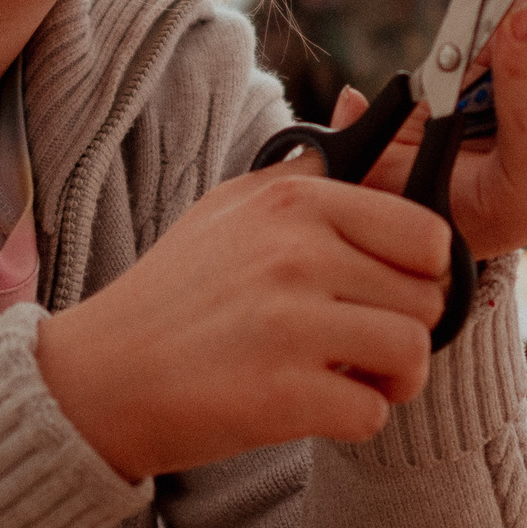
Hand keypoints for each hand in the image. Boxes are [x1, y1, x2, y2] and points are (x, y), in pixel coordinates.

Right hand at [33, 147, 448, 480]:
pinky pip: (373, 413)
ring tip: (351, 376)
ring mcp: (291, 325)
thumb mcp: (231, 205)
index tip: (388, 289)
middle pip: (425, 299)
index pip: (424, 232)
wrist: (101, 376)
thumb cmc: (174, 292)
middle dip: (405, 328)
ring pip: (411, 354)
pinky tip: (316, 405)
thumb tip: (358, 108)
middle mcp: (297, 254)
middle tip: (363, 341)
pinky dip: (354, 420)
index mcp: (294, 201)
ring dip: (393, 379)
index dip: (420, 270)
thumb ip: (304, 169)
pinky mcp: (283, 396)